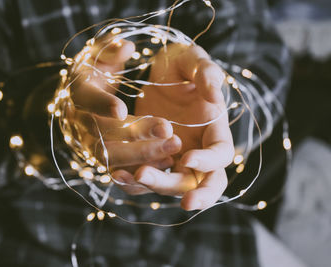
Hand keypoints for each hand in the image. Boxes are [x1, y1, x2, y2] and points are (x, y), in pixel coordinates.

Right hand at [68, 36, 180, 180]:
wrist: (85, 98)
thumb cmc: (96, 71)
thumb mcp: (100, 53)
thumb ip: (111, 48)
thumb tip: (126, 47)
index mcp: (78, 93)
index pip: (86, 100)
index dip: (102, 106)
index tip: (122, 110)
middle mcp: (80, 122)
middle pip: (101, 135)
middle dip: (134, 134)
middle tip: (167, 130)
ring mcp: (90, 143)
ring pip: (110, 158)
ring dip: (142, 156)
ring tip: (173, 149)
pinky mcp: (104, 158)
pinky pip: (120, 170)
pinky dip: (141, 169)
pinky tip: (168, 163)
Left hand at [130, 44, 234, 209]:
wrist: (158, 74)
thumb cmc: (180, 65)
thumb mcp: (192, 60)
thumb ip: (207, 73)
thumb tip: (215, 97)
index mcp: (214, 130)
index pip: (221, 155)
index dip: (208, 161)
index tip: (187, 157)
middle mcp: (197, 150)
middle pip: (198, 182)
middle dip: (182, 189)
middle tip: (161, 186)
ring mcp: (174, 158)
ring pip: (168, 184)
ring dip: (150, 185)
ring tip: (126, 176)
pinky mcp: (152, 159)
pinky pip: (145, 177)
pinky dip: (132, 180)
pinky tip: (116, 173)